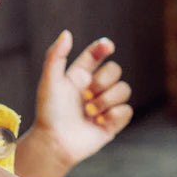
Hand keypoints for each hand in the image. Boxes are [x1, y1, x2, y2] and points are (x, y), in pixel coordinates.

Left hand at [30, 30, 133, 169]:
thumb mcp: (49, 81)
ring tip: (90, 113)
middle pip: (115, 70)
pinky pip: (127, 110)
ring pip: (124, 90)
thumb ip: (56, 55)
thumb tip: (67, 33)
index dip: (104, 47)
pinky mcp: (114, 122)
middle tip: (86, 96)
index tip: (107, 46)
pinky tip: (99, 122)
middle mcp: (95, 88)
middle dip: (103, 81)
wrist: (55, 142)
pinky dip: (114, 115)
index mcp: (80, 75)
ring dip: (106, 100)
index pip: (97, 54)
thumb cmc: (49, 113)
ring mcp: (106, 105)